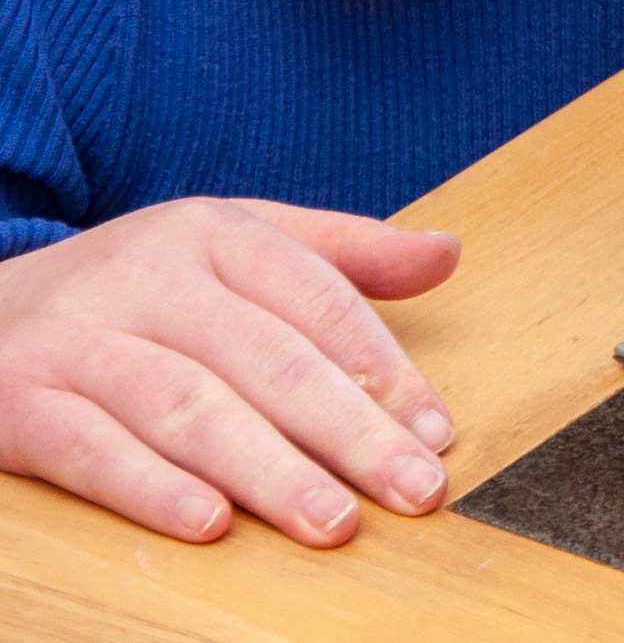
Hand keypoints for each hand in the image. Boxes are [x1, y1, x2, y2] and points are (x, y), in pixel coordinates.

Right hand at [0, 198, 459, 545]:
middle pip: (269, 359)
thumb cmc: (138, 287)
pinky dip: (152, 488)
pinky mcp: (18, 400)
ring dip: (270, 470)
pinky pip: (92, 448)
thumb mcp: (233, 242)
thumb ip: (343, 254)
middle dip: (351, 432)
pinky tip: (212, 524)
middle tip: (413, 489)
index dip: (384, 367)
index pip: (317, 299)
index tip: (436, 431)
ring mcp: (80, 337)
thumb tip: (448, 253)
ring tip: (333, 520)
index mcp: (214, 232)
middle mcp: (149, 276)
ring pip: (191, 407)